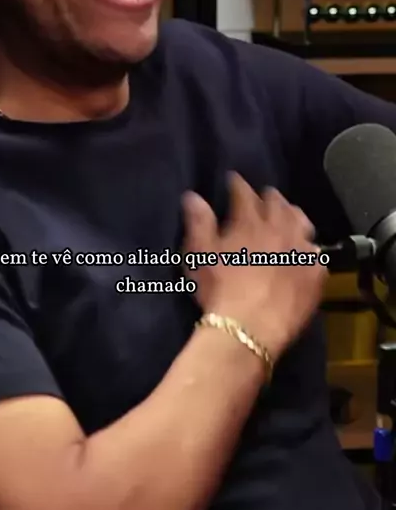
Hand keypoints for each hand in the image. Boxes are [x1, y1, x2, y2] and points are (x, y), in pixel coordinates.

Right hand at [182, 173, 327, 360]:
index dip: (237, 184)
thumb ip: (199, 222)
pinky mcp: (315, 274)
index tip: (233, 181)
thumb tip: (193, 196)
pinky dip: (308, 251)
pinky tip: (304, 256)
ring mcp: (301, 251)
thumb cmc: (219, 290)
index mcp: (249, 222)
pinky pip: (316, 255)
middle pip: (278, 203)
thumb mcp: (200, 255)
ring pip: (302, 222)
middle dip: (269, 197)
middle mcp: (279, 229)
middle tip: (263, 197)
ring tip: (287, 218)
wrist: (249, 328)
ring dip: (293, 217)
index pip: (244, 193)